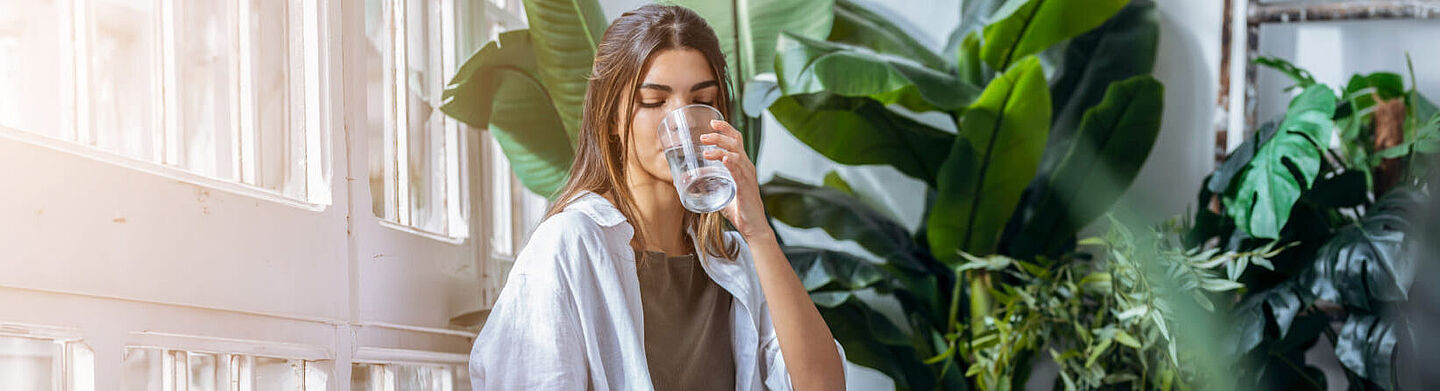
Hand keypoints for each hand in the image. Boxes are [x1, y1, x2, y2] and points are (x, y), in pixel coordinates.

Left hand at [700, 119, 773, 241]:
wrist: (754, 227)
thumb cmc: (740, 210)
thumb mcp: (721, 193)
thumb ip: (707, 183)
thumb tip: (686, 180)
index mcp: (742, 166)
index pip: (736, 140)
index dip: (726, 129)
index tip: (713, 122)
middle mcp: (746, 167)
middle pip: (735, 142)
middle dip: (719, 135)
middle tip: (704, 136)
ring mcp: (747, 176)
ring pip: (735, 154)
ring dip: (720, 148)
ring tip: (706, 149)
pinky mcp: (746, 187)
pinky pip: (739, 171)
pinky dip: (731, 163)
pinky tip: (724, 159)